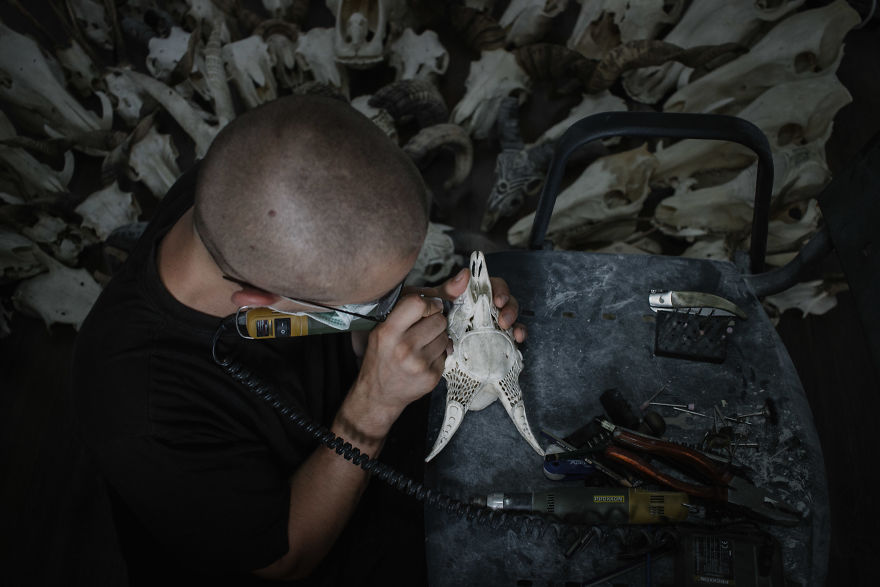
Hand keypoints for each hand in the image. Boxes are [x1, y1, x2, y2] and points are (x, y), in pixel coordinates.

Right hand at [354, 294, 448, 421]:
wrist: (377, 393)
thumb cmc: (383, 353)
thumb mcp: (388, 324)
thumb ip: (423, 299)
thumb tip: (464, 277)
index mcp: (388, 331)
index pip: (418, 303)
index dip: (427, 304)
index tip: (425, 309)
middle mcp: (403, 348)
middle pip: (438, 320)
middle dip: (434, 321)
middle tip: (421, 330)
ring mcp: (419, 365)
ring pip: (446, 336)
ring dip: (438, 337)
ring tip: (421, 344)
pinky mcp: (431, 378)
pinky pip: (447, 354)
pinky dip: (439, 354)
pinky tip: (424, 358)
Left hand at [412, 268, 527, 342]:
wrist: (416, 336)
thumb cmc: (426, 314)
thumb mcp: (434, 299)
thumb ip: (448, 288)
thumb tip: (466, 273)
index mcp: (474, 293)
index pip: (493, 285)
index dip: (500, 290)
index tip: (498, 301)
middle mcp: (484, 307)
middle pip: (506, 302)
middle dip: (510, 309)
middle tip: (504, 320)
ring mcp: (489, 323)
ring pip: (510, 319)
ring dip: (516, 323)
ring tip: (513, 332)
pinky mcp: (491, 339)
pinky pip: (507, 337)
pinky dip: (515, 337)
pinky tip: (516, 341)